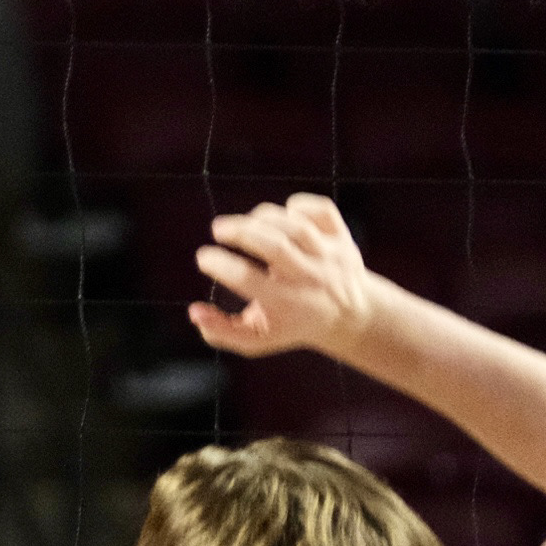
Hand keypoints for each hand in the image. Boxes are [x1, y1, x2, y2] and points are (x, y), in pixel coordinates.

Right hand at [190, 193, 382, 359]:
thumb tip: (193, 311)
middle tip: (217, 229)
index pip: (249, 280)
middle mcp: (311, 279)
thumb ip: (222, 332)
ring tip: (245, 224)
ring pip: (295, 226)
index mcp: (288, 304)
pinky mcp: (341, 237)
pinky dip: (298, 205)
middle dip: (240, 231)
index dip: (221, 265)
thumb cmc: (291, 325)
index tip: (203, 258)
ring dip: (262, 217)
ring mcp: (329, 256)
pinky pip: (320, 210)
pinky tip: (283, 215)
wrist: (352, 316)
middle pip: (275, 246)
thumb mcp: (258, 340)